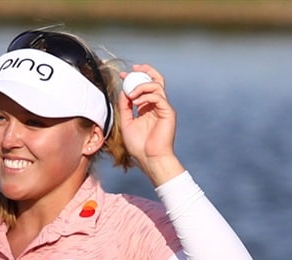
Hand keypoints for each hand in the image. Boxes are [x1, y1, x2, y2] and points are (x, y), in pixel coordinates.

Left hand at [117, 64, 184, 185]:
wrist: (149, 158)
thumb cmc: (139, 145)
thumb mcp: (126, 123)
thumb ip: (125, 107)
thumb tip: (123, 92)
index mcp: (148, 107)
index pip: (144, 86)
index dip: (134, 78)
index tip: (123, 75)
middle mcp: (157, 105)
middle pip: (156, 80)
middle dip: (145, 71)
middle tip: (133, 70)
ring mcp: (164, 108)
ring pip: (157, 85)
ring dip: (141, 87)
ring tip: (131, 96)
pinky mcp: (168, 112)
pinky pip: (158, 97)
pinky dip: (146, 97)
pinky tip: (138, 105)